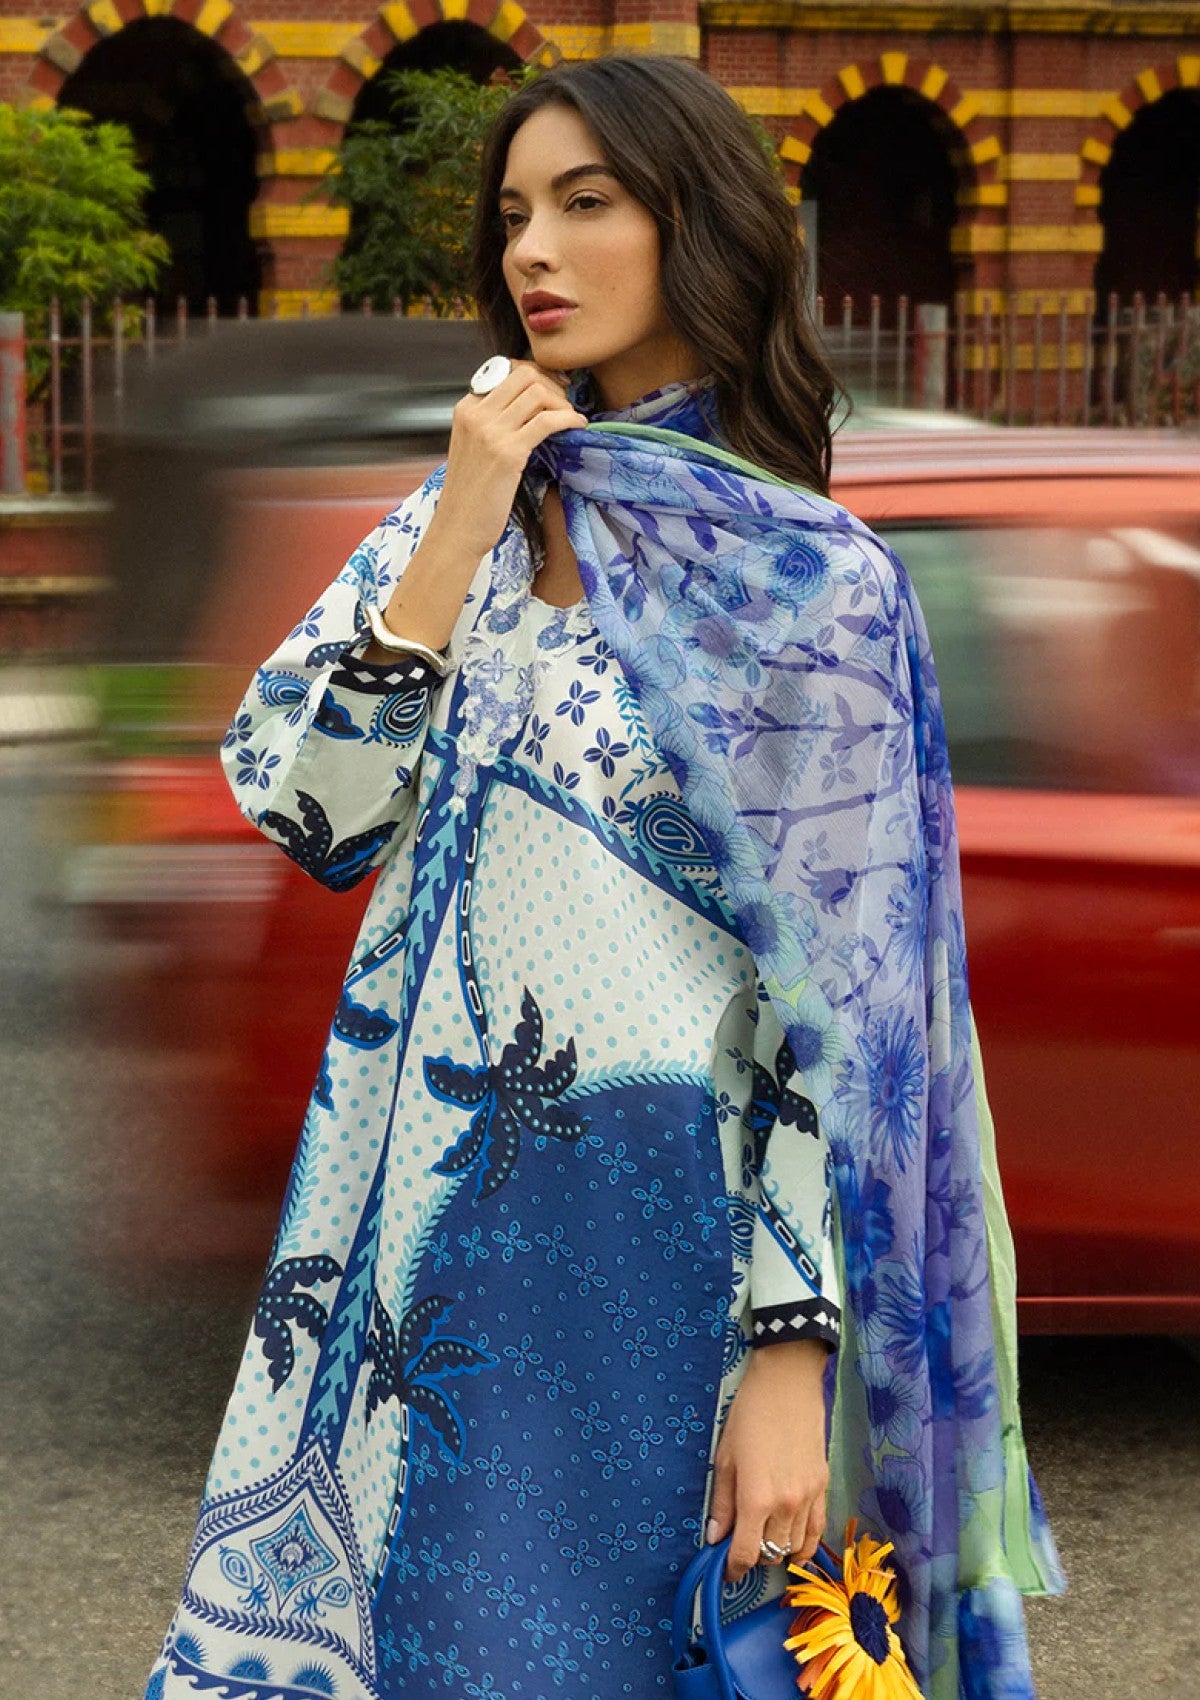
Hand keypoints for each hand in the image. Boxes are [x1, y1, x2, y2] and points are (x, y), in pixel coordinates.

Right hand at [433, 358, 587, 560]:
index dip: (537, 375)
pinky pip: (547, 421)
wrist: (458, 527)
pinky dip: (568, 418)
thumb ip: (491, 422)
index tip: (555, 388)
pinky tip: (577, 426)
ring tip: (570, 418)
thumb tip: (528, 406)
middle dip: (551, 384)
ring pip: (537, 393)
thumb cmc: (470, 493)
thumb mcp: (473, 447)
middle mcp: (476, 414)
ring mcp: (490, 431)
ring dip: (562, 402)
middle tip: (565, 403)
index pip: (506, 371)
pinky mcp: (508, 452)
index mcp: (466, 408)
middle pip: (524, 375)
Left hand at [706, 1339, 829, 1584]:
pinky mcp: (823, 1487)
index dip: (732, 1569)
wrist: (788, 1385)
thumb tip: (715, 1537)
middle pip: (771, 1554)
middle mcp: (786, 1505)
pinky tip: (794, 1544)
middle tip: (740, 1544)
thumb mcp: (725, 1458)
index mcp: (756, 1499)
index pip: (746, 1554)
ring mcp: (809, 1498)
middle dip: (753, 1556)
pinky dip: (805, 1544)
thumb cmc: (749, 1415)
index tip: (724, 1570)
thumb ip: (721, 1503)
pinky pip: (817, 1531)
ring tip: (763, 1539)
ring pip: (795, 1547)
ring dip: (777, 1550)